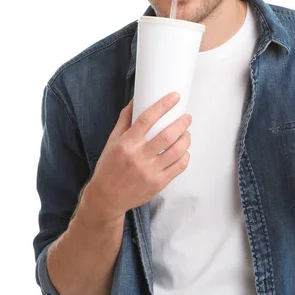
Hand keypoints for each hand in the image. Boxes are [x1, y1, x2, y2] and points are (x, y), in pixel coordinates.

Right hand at [84, 92, 191, 223]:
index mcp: (126, 143)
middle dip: (182, 123)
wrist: (107, 197)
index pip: (147, 118)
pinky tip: (184, 151)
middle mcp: (139, 157)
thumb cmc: (109, 166)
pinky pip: (179, 167)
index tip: (175, 97)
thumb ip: (125, 120)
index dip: (163, 105)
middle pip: (167, 135)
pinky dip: (185, 156)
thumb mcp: (112, 141)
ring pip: (177, 151)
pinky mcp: (158, 184)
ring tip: (187, 133)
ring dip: (186, 139)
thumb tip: (136, 100)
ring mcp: (150, 171)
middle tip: (187, 117)